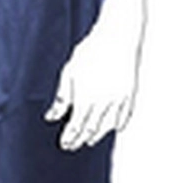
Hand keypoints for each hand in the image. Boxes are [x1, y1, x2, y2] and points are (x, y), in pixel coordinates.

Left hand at [44, 18, 140, 149]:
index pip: (76, 127)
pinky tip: (112, 127)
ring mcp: (118, 101)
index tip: (65, 144)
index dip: (70, 138)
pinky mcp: (129, 96)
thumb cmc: (91, 50)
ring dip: (97, 135)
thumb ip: (62, 97)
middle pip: (91, 130)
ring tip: (90, 139)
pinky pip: (123, 118)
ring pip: (107, 128)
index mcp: (86, 98)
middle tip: (73, 145)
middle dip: (80, 139)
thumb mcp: (69, 71)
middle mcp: (103, 104)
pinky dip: (116, 126)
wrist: (116, 37)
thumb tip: (52, 116)